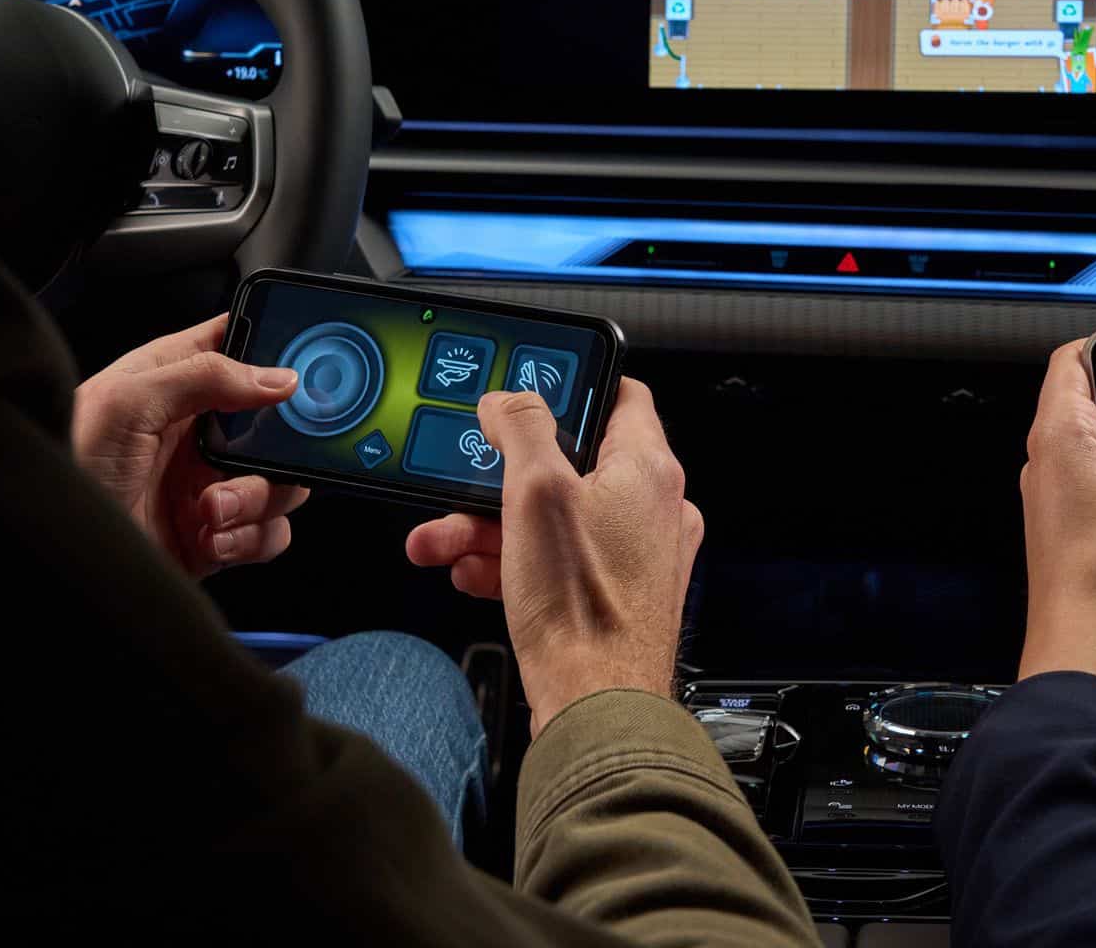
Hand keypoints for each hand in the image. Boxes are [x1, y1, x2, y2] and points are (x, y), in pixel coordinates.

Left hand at [73, 314, 308, 577]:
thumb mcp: (126, 403)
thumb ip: (202, 376)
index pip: (237, 346)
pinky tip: (213, 537)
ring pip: (281, 481)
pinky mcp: (217, 535)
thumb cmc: (63, 470)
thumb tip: (276, 376)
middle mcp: (196, 433)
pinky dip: (252, 537)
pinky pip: (269, 533)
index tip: (298, 368)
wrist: (50, 561)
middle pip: (277, 422)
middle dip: (281, 443)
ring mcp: (209, 485)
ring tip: (213, 508)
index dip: (274, 349)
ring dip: (258, 498)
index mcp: (172, 383)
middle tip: (261, 454)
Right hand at [405, 379, 703, 733]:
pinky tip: (472, 574)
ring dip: (492, 525)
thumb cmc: (582, 608)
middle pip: (570, 465)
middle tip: (459, 485)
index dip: (569, 387)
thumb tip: (510, 398)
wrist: (595, 709)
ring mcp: (636, 556)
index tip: (526, 392)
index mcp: (648, 470)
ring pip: (555, 518)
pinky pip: (558, 561)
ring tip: (442, 540)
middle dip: (500, 478)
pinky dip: (514, 562)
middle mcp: (653, 509)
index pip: (619, 395)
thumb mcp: (536, 494)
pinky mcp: (614, 597)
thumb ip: (522, 431)